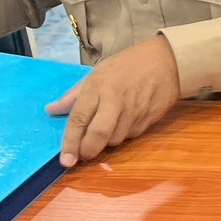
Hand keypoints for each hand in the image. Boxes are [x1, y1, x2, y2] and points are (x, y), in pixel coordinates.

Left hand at [46, 35, 181, 167]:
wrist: (168, 60)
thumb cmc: (128, 64)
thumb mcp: (98, 72)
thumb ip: (74, 95)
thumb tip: (52, 110)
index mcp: (99, 87)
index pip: (80, 118)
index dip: (70, 142)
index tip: (65, 160)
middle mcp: (116, 100)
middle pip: (99, 135)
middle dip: (88, 150)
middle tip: (83, 155)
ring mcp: (135, 111)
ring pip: (116, 140)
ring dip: (107, 142)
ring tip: (106, 130)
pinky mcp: (150, 118)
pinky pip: (131, 135)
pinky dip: (123, 134)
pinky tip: (124, 123)